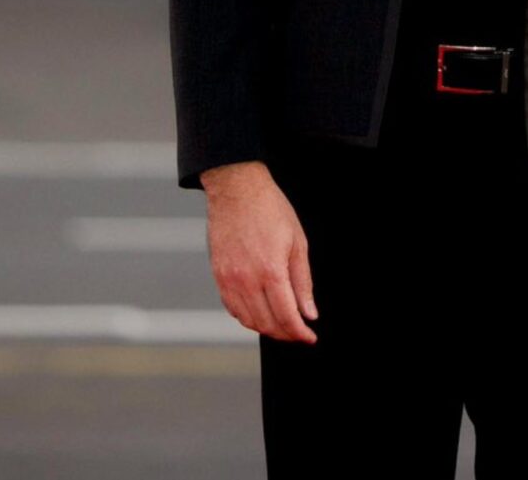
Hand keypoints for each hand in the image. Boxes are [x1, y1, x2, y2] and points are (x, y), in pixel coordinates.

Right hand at [200, 161, 317, 343]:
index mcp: (271, 271)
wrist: (237, 189)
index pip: (287, 316)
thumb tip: (309, 313)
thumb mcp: (297, 243)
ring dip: (267, 328)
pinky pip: (232, 308)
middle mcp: (247, 280)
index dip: (300, 333)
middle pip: (267, 324)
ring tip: (282, 323)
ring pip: (248, 320)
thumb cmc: (270, 210)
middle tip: (299, 332)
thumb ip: (303, 282)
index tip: (309, 337)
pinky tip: (260, 311)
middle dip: (286, 334)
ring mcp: (229, 279)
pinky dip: (247, 317)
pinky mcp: (218, 275)